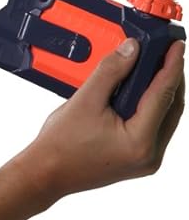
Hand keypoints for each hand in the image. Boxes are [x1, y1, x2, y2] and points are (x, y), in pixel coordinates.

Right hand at [23, 36, 184, 198]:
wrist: (45, 174)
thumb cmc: (60, 147)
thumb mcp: (85, 100)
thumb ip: (112, 70)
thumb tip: (132, 49)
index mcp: (140, 142)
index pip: (164, 94)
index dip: (172, 65)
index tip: (176, 45)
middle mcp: (149, 155)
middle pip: (172, 107)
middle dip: (171, 77)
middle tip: (166, 53)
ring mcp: (146, 161)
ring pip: (166, 118)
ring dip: (163, 92)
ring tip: (154, 68)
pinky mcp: (139, 160)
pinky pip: (156, 128)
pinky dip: (152, 108)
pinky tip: (143, 92)